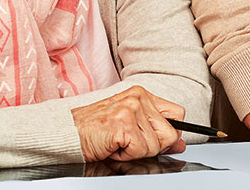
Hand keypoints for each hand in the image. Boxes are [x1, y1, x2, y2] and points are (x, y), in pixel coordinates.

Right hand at [71, 86, 186, 161]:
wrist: (70, 134)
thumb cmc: (96, 130)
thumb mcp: (131, 127)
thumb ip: (156, 132)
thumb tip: (179, 143)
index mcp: (141, 94)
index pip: (177, 113)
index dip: (172, 132)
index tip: (160, 141)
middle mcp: (138, 97)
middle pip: (170, 133)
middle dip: (153, 146)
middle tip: (130, 143)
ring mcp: (131, 108)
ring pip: (155, 145)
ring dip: (136, 152)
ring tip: (118, 143)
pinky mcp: (123, 123)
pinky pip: (140, 150)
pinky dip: (126, 155)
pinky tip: (113, 146)